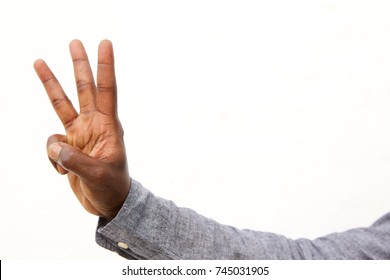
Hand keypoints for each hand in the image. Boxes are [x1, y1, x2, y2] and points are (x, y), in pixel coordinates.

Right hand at [34, 40, 129, 219]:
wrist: (109, 203)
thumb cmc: (112, 188)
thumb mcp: (98, 175)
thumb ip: (75, 160)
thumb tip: (54, 147)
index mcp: (108, 126)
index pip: (107, 91)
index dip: (105, 67)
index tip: (105, 44)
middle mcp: (93, 125)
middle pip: (84, 89)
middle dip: (79, 65)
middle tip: (75, 42)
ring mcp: (79, 135)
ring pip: (62, 105)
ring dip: (52, 84)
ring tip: (39, 61)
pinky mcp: (69, 147)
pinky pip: (51, 145)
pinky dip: (52, 156)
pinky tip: (63, 171)